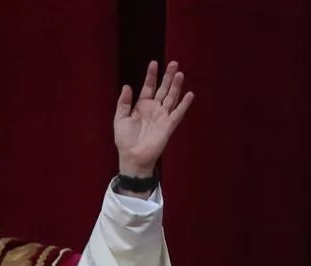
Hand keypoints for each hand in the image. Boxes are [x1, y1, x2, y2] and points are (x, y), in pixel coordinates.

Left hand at [113, 60, 194, 177]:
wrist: (132, 157)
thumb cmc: (125, 140)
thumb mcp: (120, 119)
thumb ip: (124, 103)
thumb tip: (127, 86)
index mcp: (142, 106)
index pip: (149, 87)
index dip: (151, 75)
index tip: (154, 63)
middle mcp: (154, 109)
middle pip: (163, 89)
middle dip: (168, 76)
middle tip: (174, 63)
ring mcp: (162, 116)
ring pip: (171, 97)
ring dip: (176, 86)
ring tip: (180, 73)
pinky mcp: (169, 125)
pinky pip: (178, 113)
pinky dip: (184, 104)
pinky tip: (189, 94)